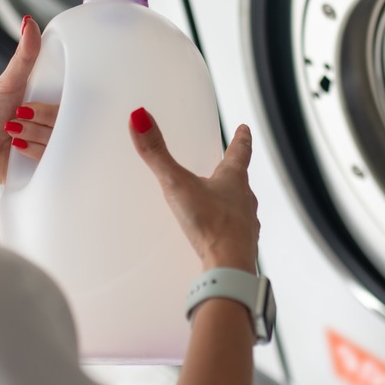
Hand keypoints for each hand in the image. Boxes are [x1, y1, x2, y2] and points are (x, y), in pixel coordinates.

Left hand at [0, 16, 50, 186]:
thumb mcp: (9, 81)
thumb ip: (24, 56)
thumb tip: (29, 22)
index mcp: (53, 99)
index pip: (73, 97)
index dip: (61, 98)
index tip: (40, 98)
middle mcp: (58, 121)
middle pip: (66, 118)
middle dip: (39, 117)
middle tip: (18, 114)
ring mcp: (55, 143)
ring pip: (59, 137)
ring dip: (31, 133)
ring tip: (12, 131)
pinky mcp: (49, 163)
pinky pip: (52, 156)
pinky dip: (32, 150)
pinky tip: (18, 147)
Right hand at [128, 108, 259, 272]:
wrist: (229, 266)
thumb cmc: (209, 224)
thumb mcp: (177, 185)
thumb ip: (157, 154)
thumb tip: (139, 118)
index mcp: (234, 180)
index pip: (240, 152)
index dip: (241, 138)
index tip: (245, 128)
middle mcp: (245, 200)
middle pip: (240, 180)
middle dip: (233, 172)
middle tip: (229, 165)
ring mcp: (245, 224)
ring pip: (240, 207)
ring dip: (230, 202)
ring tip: (219, 202)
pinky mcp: (240, 247)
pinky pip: (234, 233)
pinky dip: (226, 229)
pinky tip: (217, 236)